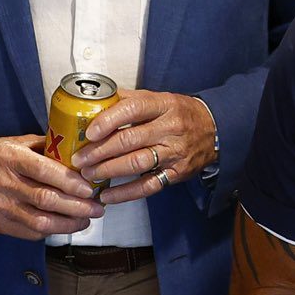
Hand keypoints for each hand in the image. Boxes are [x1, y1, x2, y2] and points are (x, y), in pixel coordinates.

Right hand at [0, 134, 102, 239]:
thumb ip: (46, 147)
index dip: (70, 182)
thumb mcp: (16, 142)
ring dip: (69, 224)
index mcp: (10, 158)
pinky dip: (52, 230)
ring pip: (41, 221)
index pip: (45, 171)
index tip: (90, 188)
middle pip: (47, 200)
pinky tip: (65, 225)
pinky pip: (31, 232)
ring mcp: (0, 207)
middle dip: (78, 207)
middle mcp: (4, 183)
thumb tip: (80, 152)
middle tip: (97, 208)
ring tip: (86, 220)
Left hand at [76, 91, 218, 201]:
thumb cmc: (180, 113)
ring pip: (138, 163)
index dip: (109, 120)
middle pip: (131, 140)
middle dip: (100, 151)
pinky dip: (126, 193)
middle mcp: (170, 128)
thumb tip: (95, 100)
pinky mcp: (176, 173)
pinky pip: (149, 186)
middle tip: (79, 159)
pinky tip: (107, 195)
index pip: (134, 109)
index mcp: (164, 105)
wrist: (215, 130)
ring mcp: (175, 152)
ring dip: (109, 170)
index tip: (89, 132)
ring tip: (88, 174)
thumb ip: (129, 99)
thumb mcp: (159, 99)